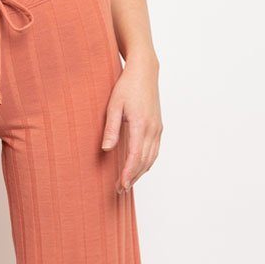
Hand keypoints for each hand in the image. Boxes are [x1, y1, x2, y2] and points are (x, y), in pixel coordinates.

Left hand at [101, 54, 161, 193]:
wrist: (144, 71)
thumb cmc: (126, 86)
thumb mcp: (113, 105)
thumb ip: (110, 128)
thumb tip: (106, 149)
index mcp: (140, 124)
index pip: (135, 156)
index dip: (128, 173)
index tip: (120, 185)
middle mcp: (152, 129)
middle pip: (144, 161)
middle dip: (132, 178)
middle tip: (120, 191)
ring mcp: (157, 128)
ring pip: (151, 158)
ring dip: (140, 172)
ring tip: (127, 184)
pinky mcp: (158, 126)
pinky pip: (154, 150)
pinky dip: (147, 163)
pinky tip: (138, 168)